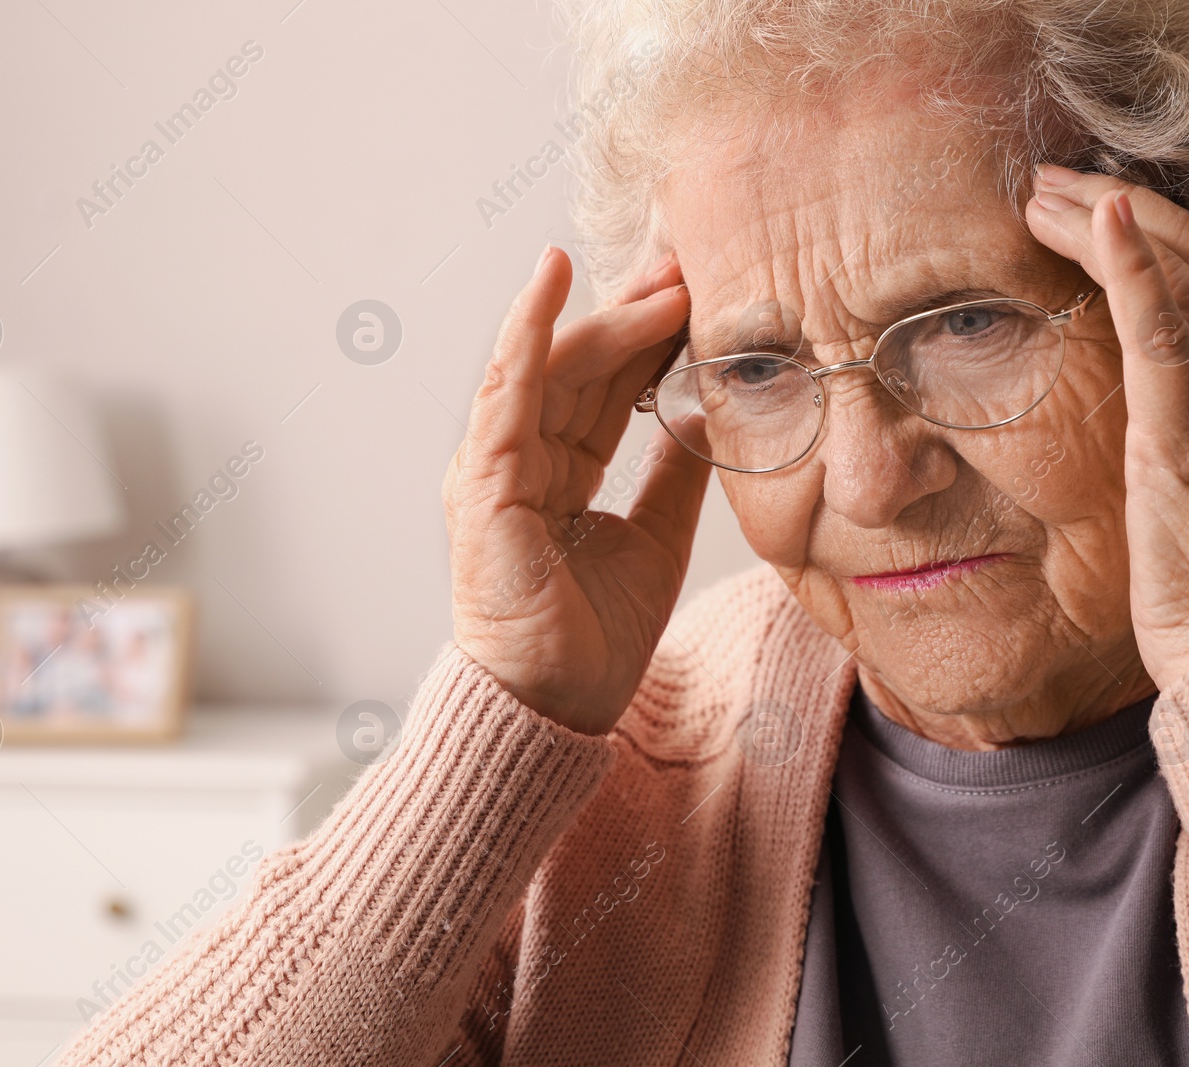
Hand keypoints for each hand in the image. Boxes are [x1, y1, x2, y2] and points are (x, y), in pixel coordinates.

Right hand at [444, 246, 709, 734]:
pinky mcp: (483, 479)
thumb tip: (705, 415)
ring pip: (551, 367)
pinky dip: (527, 331)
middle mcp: (520, 459)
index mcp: (558, 473)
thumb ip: (674, 475)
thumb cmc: (593, 640)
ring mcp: (495, 466)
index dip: (652, 342)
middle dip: (635, 314)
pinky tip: (551, 276)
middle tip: (688, 264)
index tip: (702, 296)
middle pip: (580, 366)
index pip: (606, 388)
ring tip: (661, 275)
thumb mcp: (656, 539)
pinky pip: (507, 390)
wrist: (555, 709)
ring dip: (604, 316)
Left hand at [1027, 165, 1188, 689]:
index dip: (1157, 236)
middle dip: (1124, 209)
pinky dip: (1136, 268)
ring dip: (1112, 221)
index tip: (1093, 209)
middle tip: (1050, 181)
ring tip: (1044, 190)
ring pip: (1182, 279)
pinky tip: (1102, 219)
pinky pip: (1166, 334)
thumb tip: (1150, 420)